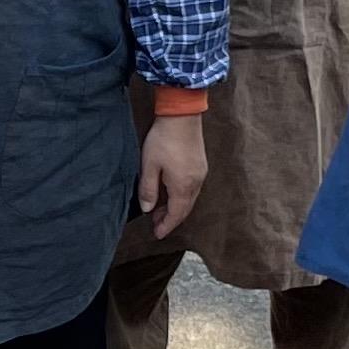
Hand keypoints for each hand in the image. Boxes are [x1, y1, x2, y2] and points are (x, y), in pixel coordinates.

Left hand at [138, 113, 206, 239]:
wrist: (182, 114)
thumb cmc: (164, 139)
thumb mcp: (149, 166)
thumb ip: (148, 190)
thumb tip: (148, 209)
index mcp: (183, 186)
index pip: (176, 215)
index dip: (166, 226)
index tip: (157, 234)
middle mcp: (195, 183)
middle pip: (184, 209)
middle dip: (170, 219)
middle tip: (156, 224)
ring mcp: (200, 173)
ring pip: (189, 199)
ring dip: (175, 208)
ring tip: (159, 210)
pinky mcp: (200, 165)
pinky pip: (192, 188)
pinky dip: (181, 196)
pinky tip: (170, 193)